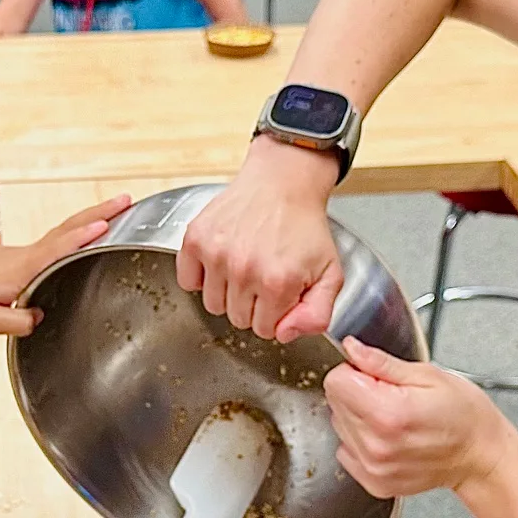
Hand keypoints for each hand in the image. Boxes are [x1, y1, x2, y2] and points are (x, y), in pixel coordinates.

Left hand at [0, 194, 130, 334]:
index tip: (108, 225)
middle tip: (128, 199)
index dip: (84, 238)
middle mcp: (27, 255)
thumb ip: (17, 323)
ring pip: (64, 231)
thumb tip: (41, 318)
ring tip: (119, 211)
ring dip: (93, 219)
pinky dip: (77, 232)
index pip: (59, 248)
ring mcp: (24, 253)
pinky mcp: (20, 257)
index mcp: (22, 269)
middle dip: (101, 213)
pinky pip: (56, 240)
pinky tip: (85, 236)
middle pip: (69, 228)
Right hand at [177, 136, 344, 341]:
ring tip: (244, 265)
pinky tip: (221, 261)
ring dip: (227, 292)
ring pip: (212, 305)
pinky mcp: (196, 239)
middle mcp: (244, 270)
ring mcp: (216, 254)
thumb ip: (317, 315)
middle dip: (251, 304)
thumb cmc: (305, 228)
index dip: (274, 314)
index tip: (279, 292)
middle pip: (236, 319)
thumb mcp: (330, 274)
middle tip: (263, 275)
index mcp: (278, 283)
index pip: (264, 329)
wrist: (283, 183)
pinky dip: (200, 277)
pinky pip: (187, 281)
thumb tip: (284, 334)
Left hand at [324, 336, 509, 498]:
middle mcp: (375, 445)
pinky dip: (362, 442)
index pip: (336, 381)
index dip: (355, 371)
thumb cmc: (464, 415)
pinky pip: (347, 452)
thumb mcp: (428, 376)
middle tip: (392, 397)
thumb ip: (381, 363)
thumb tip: (351, 348)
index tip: (375, 376)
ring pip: (339, 427)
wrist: (480, 456)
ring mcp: (374, 468)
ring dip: (359, 418)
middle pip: (335, 404)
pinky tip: (389, 438)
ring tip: (394, 418)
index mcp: (388, 414)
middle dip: (357, 393)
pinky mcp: (374, 482)